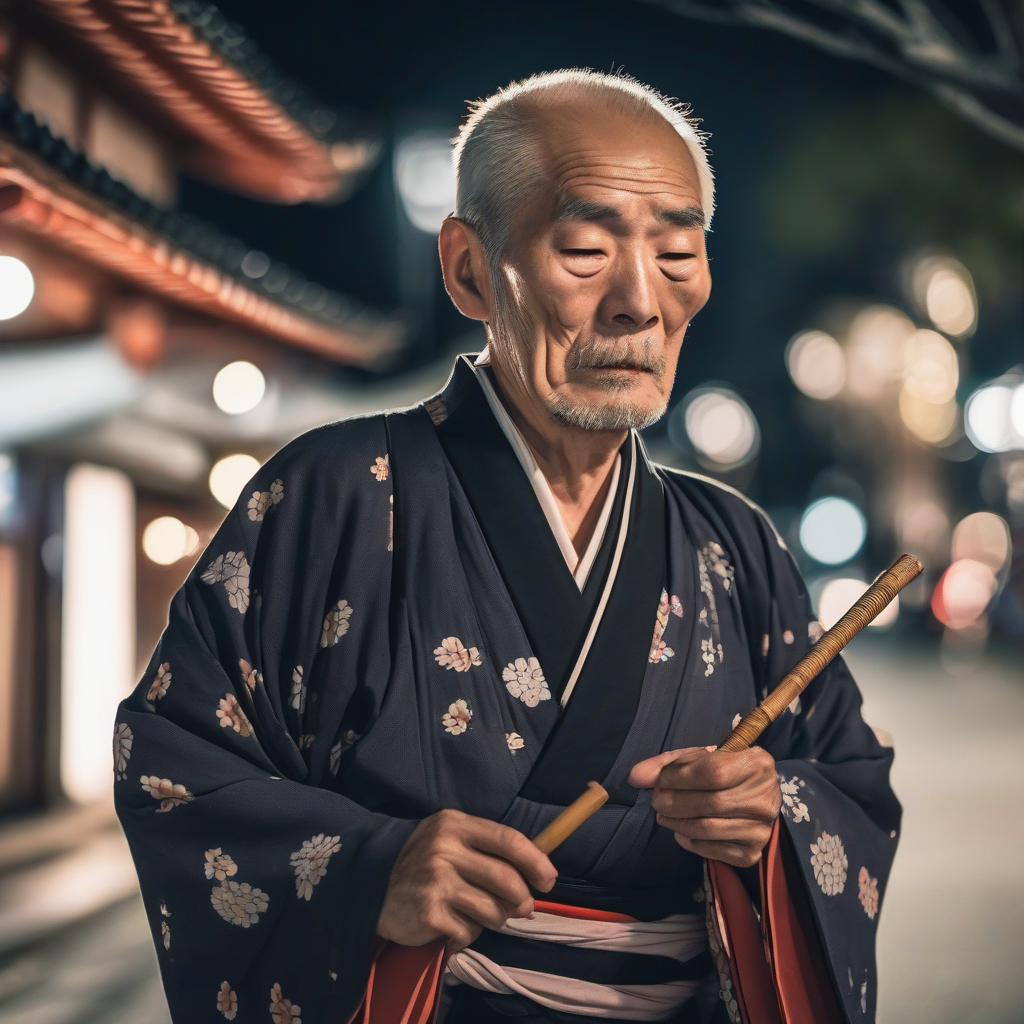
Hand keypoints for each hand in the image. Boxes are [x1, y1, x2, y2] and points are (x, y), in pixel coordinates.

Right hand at [377, 809, 556, 951]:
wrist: (371, 884)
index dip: (535, 861)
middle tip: (524, 909)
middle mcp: (445, 848)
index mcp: (455, 824)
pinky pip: (467, 931)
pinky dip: (466, 934)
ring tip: (482, 916)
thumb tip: (535, 873)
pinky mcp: (427, 912)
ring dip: (495, 920)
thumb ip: (487, 850)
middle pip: (506, 879)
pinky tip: (452, 927)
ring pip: (491, 910)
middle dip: (522, 900)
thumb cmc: (422, 862)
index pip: (508, 839)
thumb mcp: (450, 840)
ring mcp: (435, 881)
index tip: (549, 879)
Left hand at [629, 746, 780, 867]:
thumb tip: (636, 777)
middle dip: (674, 803)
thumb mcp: (699, 758)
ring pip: (708, 829)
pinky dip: (690, 843)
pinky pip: (713, 851)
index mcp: (757, 764)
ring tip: (663, 816)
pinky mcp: (753, 852)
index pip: (713, 772)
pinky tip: (681, 832)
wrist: (755, 797)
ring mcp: (761, 828)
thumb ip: (667, 764)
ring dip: (677, 823)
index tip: (657, 781)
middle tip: (656, 801)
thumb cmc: (724, 771)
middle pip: (710, 803)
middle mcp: (765, 797)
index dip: (678, 777)